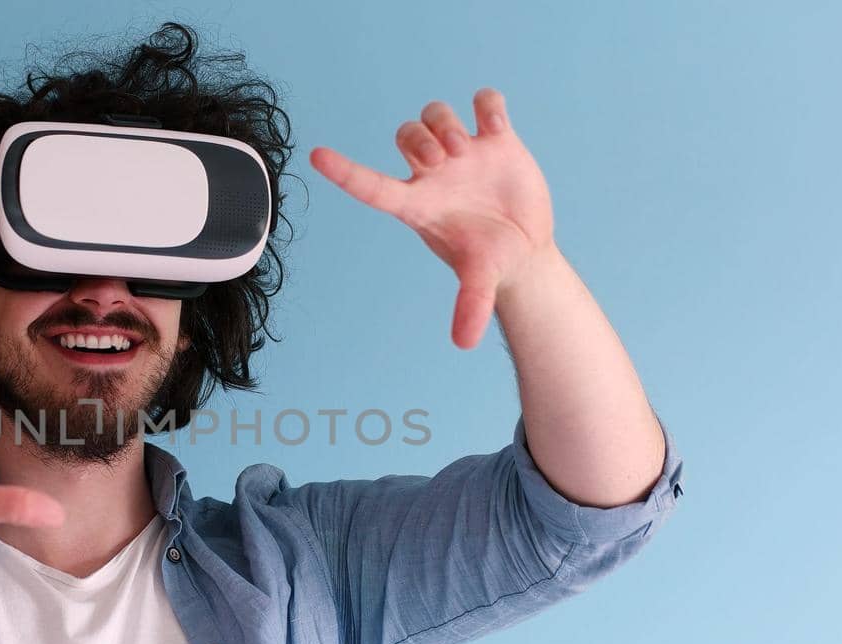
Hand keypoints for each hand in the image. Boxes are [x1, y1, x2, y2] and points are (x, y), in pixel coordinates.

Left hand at [309, 88, 554, 348]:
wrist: (525, 249)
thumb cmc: (491, 261)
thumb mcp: (481, 281)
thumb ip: (470, 306)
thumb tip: (463, 343)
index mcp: (418, 204)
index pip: (371, 185)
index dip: (344, 172)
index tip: (315, 156)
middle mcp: (434, 173)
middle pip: (406, 134)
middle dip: (420, 140)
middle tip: (446, 159)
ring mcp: (464, 152)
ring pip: (435, 114)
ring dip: (446, 123)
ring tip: (469, 148)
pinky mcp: (496, 138)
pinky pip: (483, 101)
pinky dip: (488, 105)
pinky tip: (497, 127)